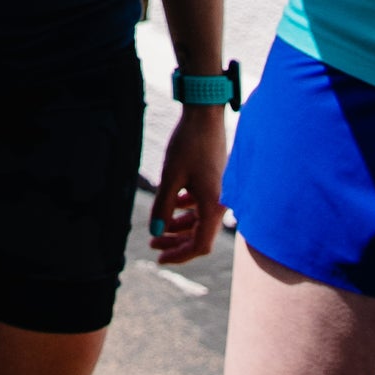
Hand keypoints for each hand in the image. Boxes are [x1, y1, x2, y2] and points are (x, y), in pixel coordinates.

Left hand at [150, 104, 229, 265]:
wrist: (204, 115)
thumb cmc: (188, 144)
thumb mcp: (170, 176)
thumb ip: (163, 206)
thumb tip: (155, 233)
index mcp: (214, 206)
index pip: (201, 246)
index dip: (180, 256)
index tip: (160, 259)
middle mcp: (221, 203)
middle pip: (200, 236)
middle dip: (176, 244)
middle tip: (154, 247)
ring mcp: (220, 193)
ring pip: (200, 222)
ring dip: (179, 228)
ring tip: (157, 231)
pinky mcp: (215, 184)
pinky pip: (201, 206)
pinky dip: (186, 211)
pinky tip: (170, 207)